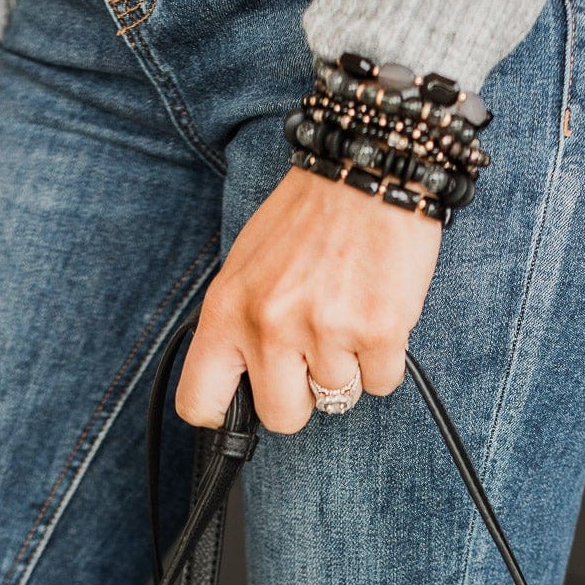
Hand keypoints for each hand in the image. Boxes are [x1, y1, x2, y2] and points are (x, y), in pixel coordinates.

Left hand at [176, 168, 441, 432]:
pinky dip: (384, 359)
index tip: (245, 401)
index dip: (224, 415)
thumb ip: (238, 327)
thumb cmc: (307, 219)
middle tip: (315, 352)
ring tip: (350, 312)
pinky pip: (381, 383)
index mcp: (227, 310)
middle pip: (282, 418)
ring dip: (349, 366)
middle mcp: (269, 325)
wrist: (368, 167)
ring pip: (338, 398)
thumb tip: (242, 389)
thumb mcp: (246, 267)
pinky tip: (378, 314)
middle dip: (303, 396)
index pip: (199, 402)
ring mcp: (325, 330)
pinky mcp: (377, 331)